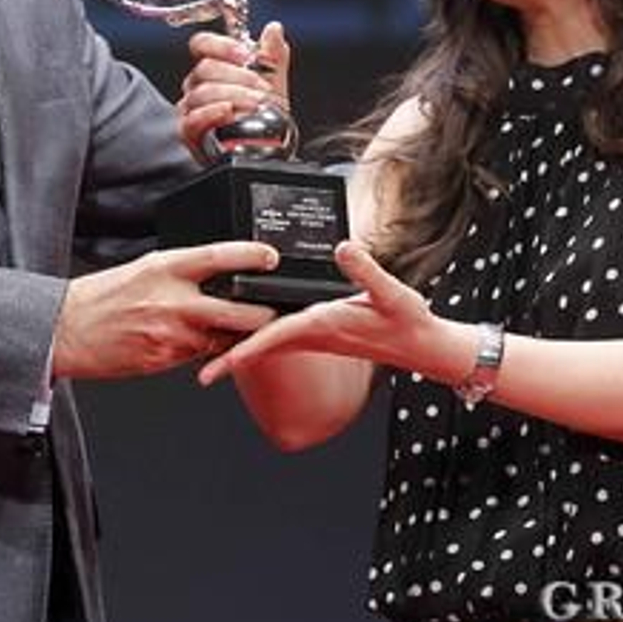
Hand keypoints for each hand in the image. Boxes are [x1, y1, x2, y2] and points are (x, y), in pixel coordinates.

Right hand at [54, 241, 279, 379]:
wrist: (66, 330)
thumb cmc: (100, 297)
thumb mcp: (142, 269)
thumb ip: (179, 272)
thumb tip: (213, 274)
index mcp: (164, 268)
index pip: (219, 256)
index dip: (251, 256)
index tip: (269, 256)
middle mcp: (172, 300)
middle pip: (237, 309)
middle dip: (262, 313)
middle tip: (271, 307)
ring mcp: (171, 333)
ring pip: (223, 337)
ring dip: (235, 335)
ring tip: (234, 326)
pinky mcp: (165, 359)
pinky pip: (200, 355)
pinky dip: (207, 350)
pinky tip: (199, 342)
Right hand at [176, 20, 290, 157]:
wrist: (264, 149)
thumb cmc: (263, 118)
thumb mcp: (274, 83)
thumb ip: (273, 56)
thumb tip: (274, 29)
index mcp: (215, 68)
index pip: (202, 44)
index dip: (221, 45)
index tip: (246, 55)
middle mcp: (198, 86)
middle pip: (205, 68)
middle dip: (239, 77)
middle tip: (262, 89)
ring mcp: (191, 108)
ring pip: (201, 92)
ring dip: (234, 96)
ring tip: (256, 105)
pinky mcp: (189, 132)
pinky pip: (192, 118)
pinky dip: (212, 113)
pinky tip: (229, 112)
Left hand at [197, 241, 468, 386]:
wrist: (422, 345)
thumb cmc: (408, 322)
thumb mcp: (392, 292)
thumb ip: (366, 270)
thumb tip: (343, 248)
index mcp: (324, 323)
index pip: (276, 336)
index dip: (247, 349)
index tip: (221, 365)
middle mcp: (314, 332)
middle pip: (264, 348)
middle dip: (232, 359)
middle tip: (200, 374)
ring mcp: (315, 335)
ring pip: (270, 345)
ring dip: (242, 352)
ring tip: (210, 359)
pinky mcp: (320, 332)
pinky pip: (283, 338)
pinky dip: (261, 342)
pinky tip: (246, 338)